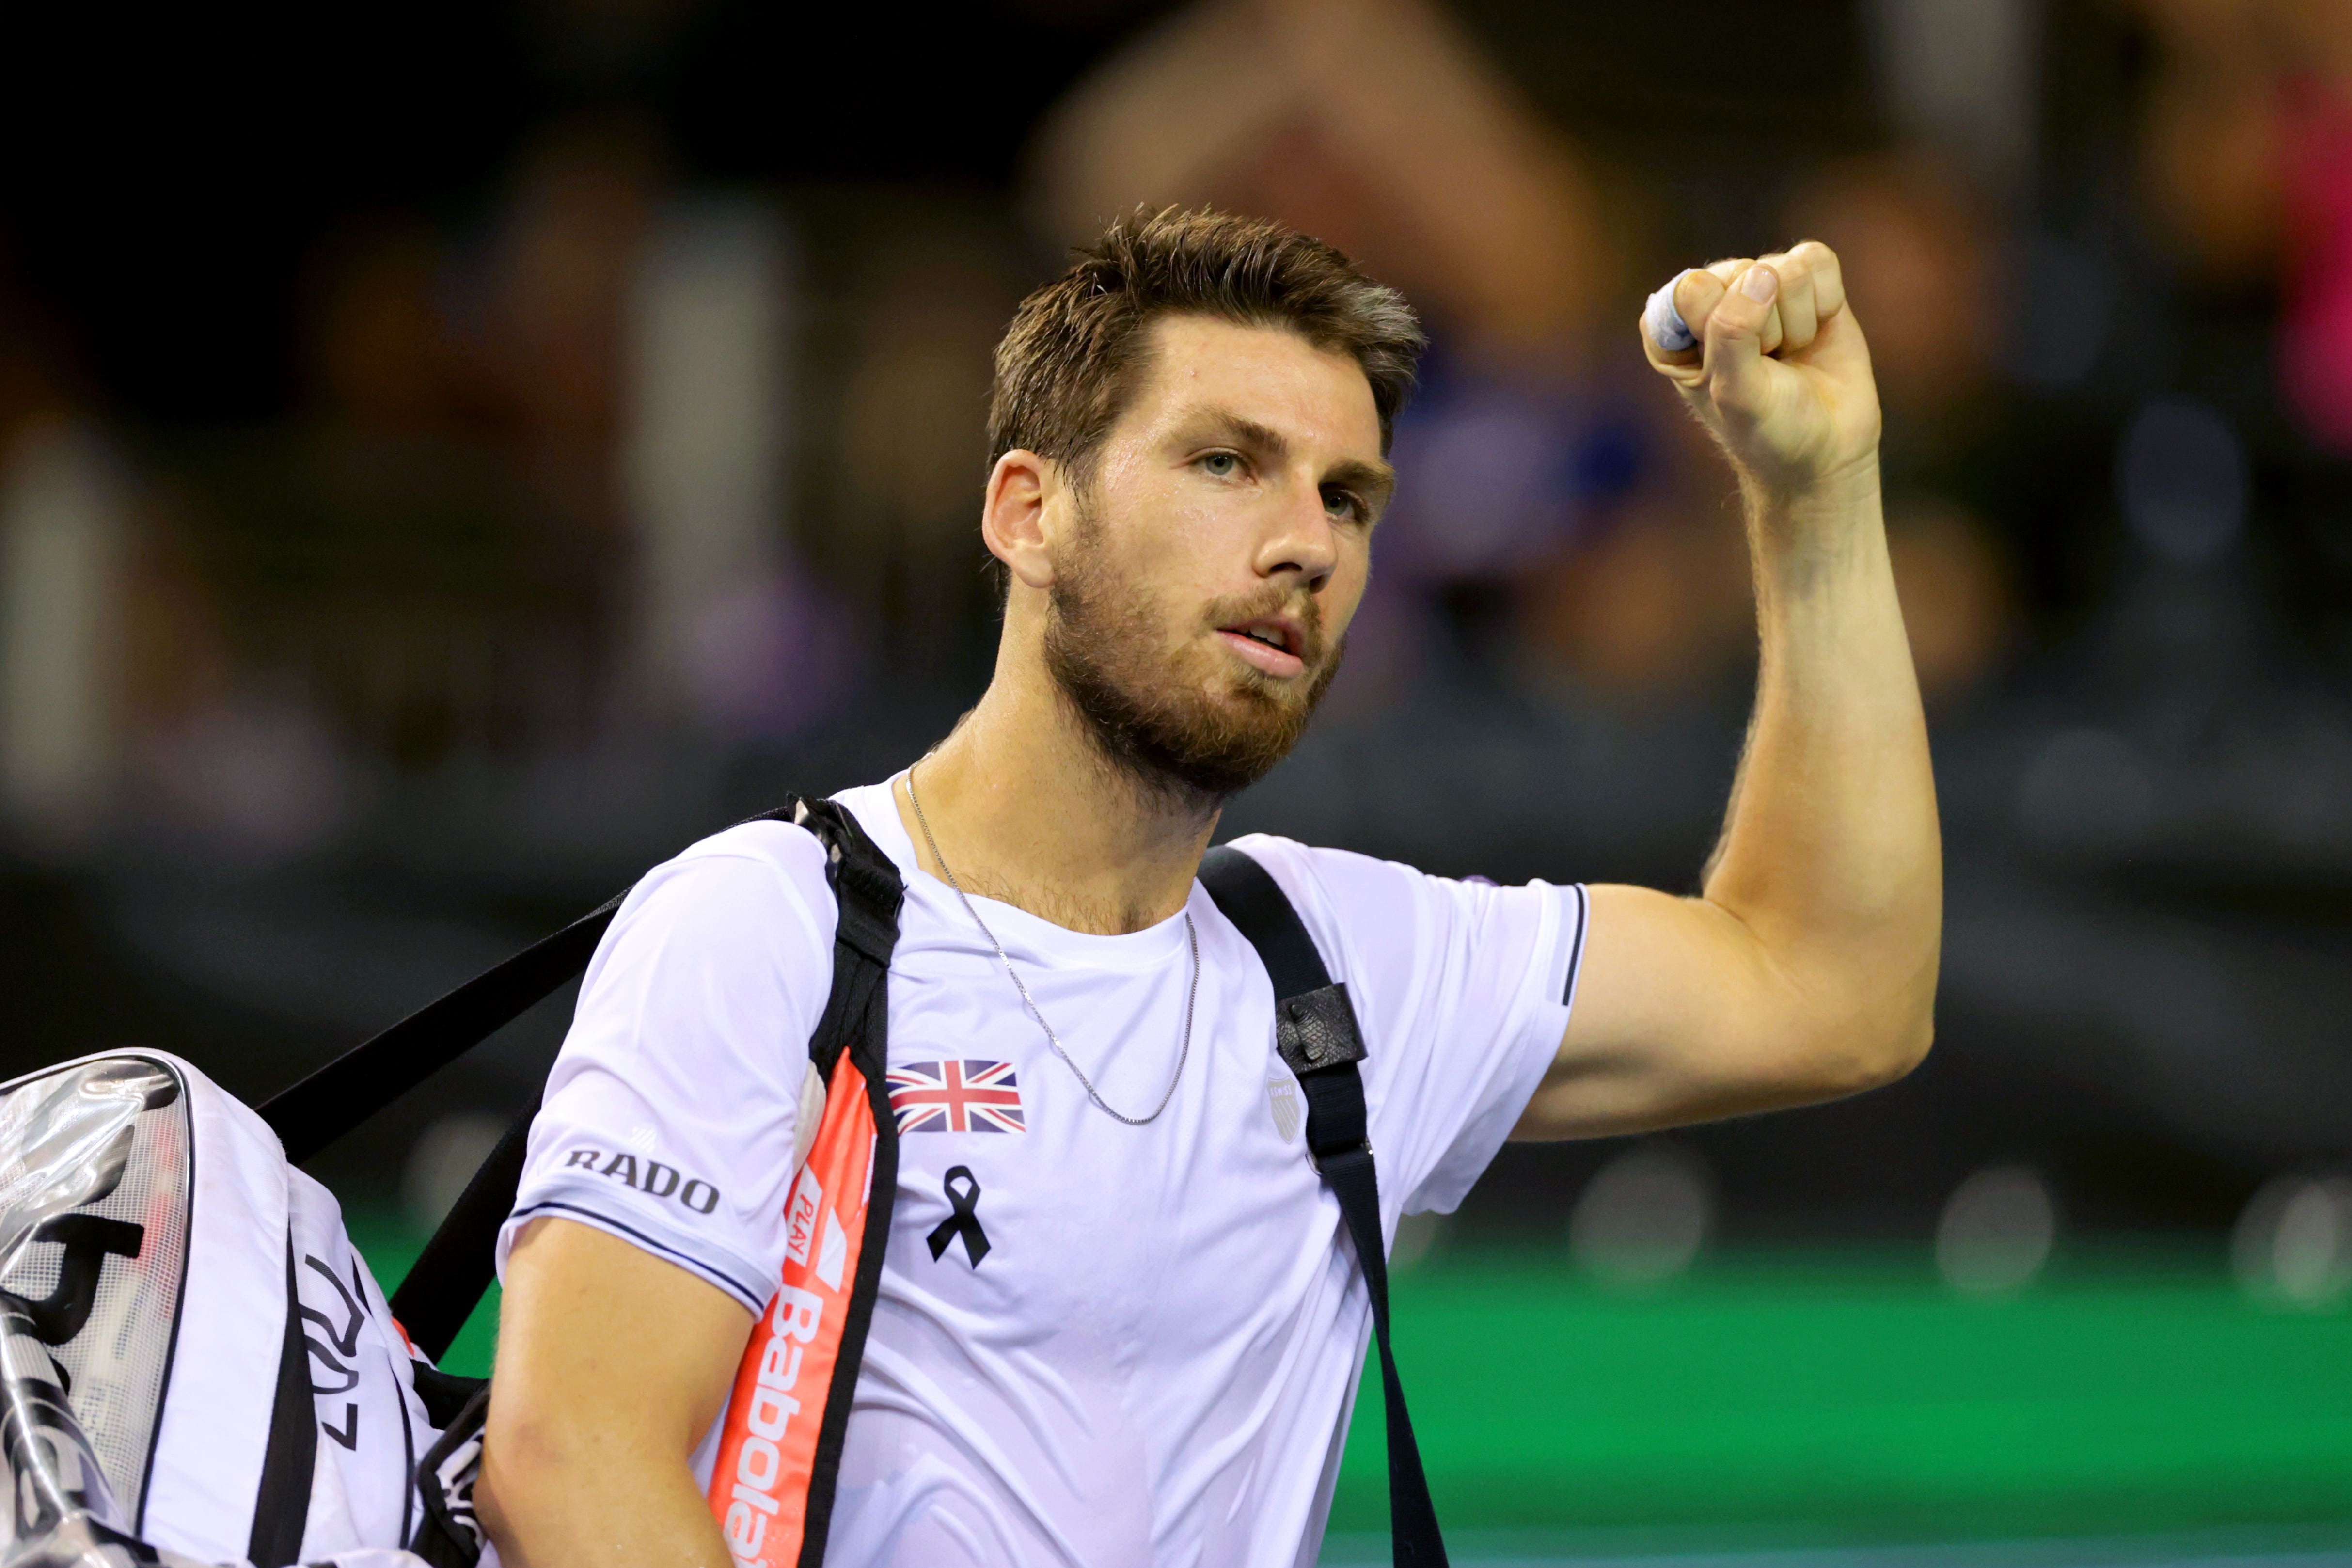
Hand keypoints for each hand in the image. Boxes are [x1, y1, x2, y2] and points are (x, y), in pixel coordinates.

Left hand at [1641, 243, 1881, 505]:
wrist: (1826, 452)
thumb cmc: (1768, 430)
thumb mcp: (1736, 393)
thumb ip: (1733, 333)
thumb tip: (1763, 274)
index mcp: (1673, 330)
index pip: (1691, 289)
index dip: (1721, 325)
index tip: (1733, 368)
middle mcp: (1714, 302)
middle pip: (1743, 272)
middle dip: (1766, 327)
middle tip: (1769, 366)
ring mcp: (1762, 290)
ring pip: (1784, 267)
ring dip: (1797, 320)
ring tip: (1791, 354)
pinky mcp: (1807, 285)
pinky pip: (1816, 259)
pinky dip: (1826, 299)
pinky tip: (1817, 331)